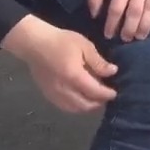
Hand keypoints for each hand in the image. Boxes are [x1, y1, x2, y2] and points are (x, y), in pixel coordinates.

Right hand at [0, 15, 117, 113]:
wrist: (34, 43)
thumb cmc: (61, 41)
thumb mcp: (84, 46)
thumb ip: (98, 62)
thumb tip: (113, 72)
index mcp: (74, 77)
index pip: (95, 92)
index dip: (107, 94)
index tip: (115, 93)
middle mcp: (64, 90)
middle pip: (85, 105)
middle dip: (98, 103)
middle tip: (106, 96)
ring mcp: (54, 94)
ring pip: (74, 109)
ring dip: (87, 106)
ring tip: (95, 98)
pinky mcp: (47, 94)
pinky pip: (64, 106)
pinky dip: (75, 107)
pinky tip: (80, 99)